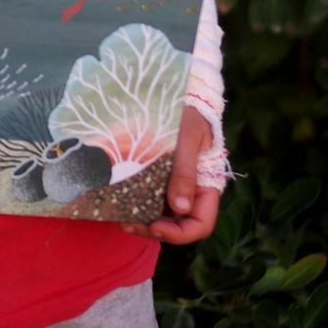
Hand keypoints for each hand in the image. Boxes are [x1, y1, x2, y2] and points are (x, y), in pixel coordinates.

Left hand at [119, 107, 219, 243]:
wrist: (179, 93)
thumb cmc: (188, 112)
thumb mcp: (186, 139)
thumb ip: (184, 172)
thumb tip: (181, 207)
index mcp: (207, 185)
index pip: (201, 224)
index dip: (179, 233)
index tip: (155, 225)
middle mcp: (191, 190)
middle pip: (178, 225)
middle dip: (154, 230)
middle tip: (126, 224)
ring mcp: (175, 185)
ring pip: (163, 216)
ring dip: (143, 222)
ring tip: (120, 218)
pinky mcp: (159, 177)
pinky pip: (151, 200)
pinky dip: (137, 206)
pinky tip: (120, 202)